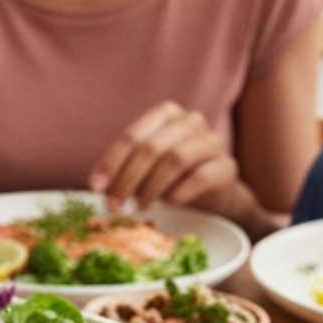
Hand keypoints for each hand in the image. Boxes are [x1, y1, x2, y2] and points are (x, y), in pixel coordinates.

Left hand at [89, 102, 238, 212]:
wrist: (213, 194)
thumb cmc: (173, 177)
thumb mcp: (144, 169)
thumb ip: (122, 170)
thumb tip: (97, 185)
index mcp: (166, 115)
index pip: (133, 136)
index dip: (112, 162)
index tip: (97, 187)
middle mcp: (190, 121)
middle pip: (152, 148)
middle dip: (128, 179)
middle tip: (114, 205)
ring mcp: (211, 142)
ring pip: (175, 159)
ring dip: (151, 187)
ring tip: (138, 207)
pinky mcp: (226, 167)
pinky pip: (201, 176)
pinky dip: (182, 190)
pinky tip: (171, 202)